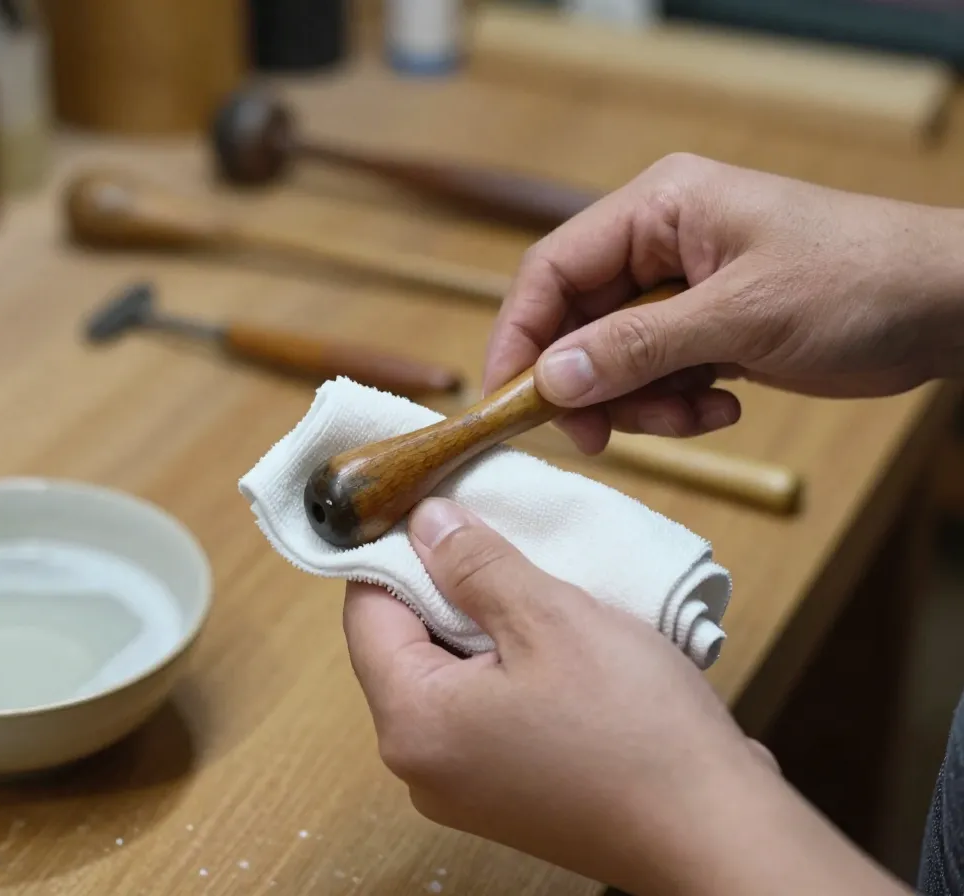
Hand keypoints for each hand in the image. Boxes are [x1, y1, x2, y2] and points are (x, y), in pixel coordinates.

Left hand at [343, 497, 911, 894]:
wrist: (718, 833)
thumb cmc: (636, 729)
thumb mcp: (550, 618)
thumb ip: (474, 564)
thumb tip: (424, 522)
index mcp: (413, 723)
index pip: (366, 612)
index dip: (394, 550)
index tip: (430, 504)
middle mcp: (421, 765)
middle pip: (404, 645)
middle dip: (442, 584)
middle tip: (491, 533)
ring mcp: (463, 786)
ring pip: (448, 675)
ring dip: (481, 623)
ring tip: (531, 581)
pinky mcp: (505, 794)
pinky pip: (482, 709)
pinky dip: (505, 664)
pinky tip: (551, 636)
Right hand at [484, 153, 963, 453]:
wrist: (949, 308)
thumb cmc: (859, 282)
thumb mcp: (740, 317)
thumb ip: (636, 349)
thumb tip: (548, 380)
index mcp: (658, 209)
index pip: (552, 269)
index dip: (520, 335)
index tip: (507, 400)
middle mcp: (660, 243)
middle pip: (577, 321)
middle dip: (589, 384)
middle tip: (599, 436)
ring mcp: (683, 289)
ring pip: (614, 359)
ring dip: (643, 401)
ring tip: (698, 413)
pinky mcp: (706, 328)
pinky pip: (657, 375)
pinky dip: (677, 404)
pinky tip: (724, 407)